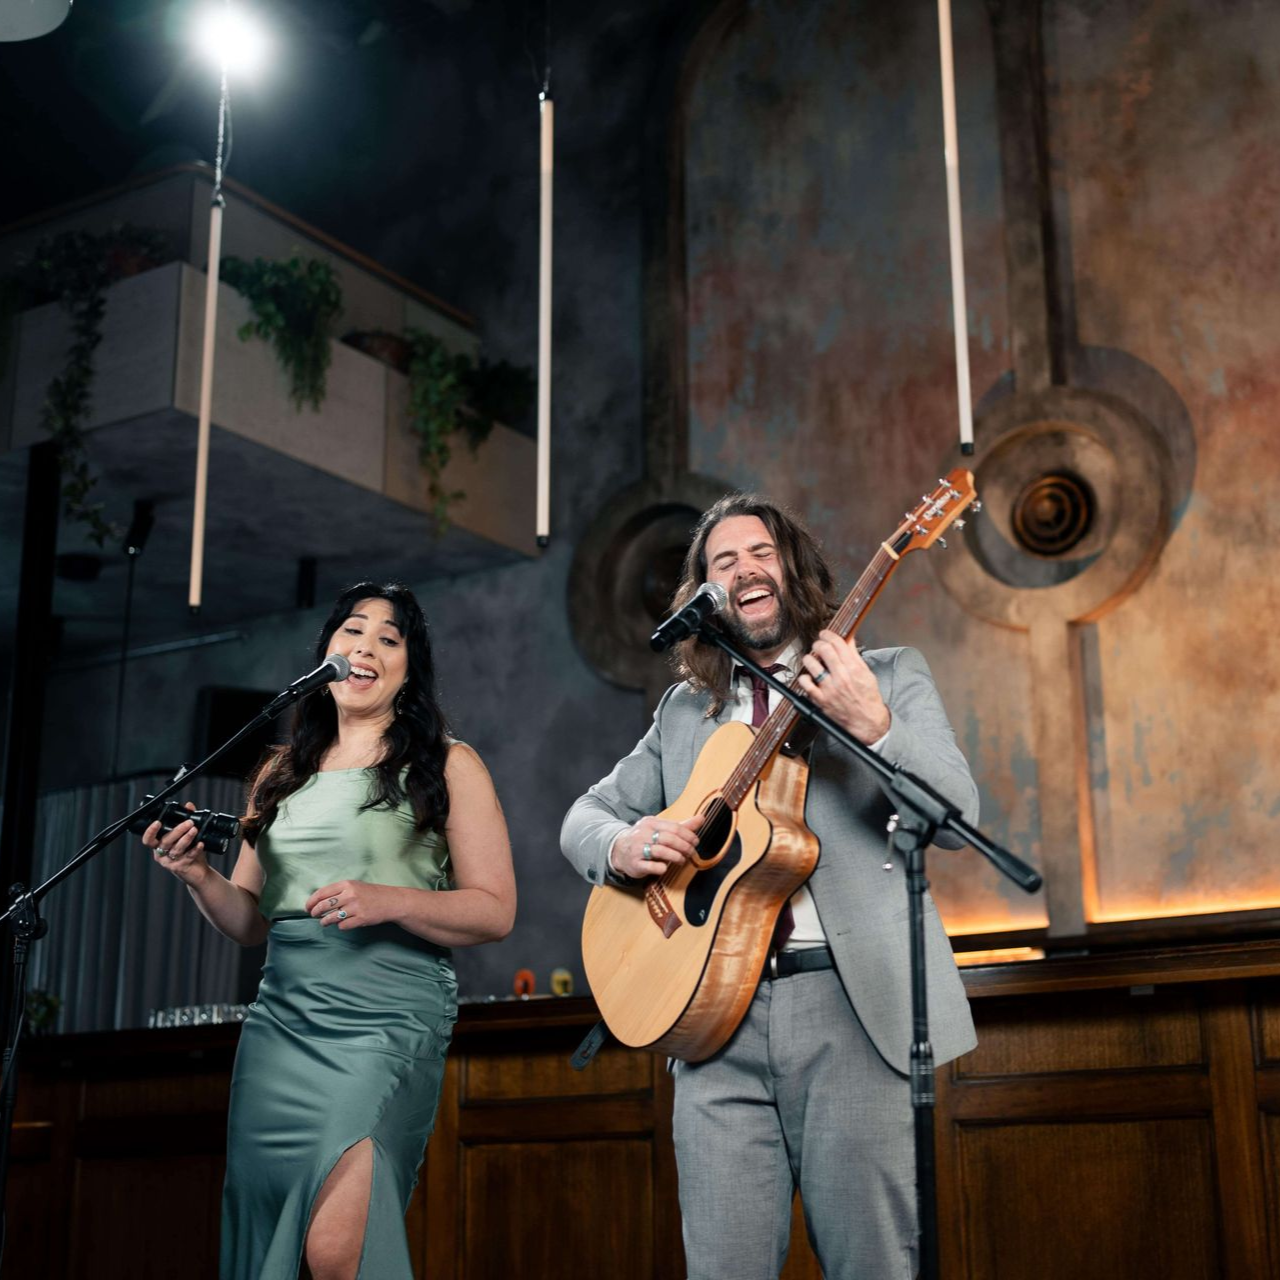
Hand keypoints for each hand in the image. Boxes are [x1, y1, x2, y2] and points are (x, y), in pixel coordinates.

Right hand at [146, 804, 208, 882]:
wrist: (198, 872)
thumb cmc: (189, 852)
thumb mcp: (186, 836)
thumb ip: (186, 821)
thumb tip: (189, 805)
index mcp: (158, 846)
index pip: (148, 840)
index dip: (150, 832)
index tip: (158, 822)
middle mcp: (161, 854)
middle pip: (165, 841)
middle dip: (177, 830)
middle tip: (189, 822)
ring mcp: (170, 862)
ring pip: (176, 849)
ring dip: (186, 838)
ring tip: (195, 830)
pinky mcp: (180, 868)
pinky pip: (188, 857)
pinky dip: (195, 849)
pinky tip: (201, 843)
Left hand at [305, 880, 403, 929]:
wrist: (390, 901)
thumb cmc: (370, 894)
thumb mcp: (354, 886)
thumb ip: (338, 891)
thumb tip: (318, 901)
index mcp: (346, 885)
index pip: (321, 893)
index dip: (311, 902)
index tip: (307, 907)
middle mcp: (350, 895)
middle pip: (323, 906)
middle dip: (315, 912)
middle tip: (314, 915)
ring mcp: (355, 907)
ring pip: (330, 918)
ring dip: (324, 921)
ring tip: (325, 922)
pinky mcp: (360, 919)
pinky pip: (342, 926)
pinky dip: (341, 926)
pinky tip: (344, 923)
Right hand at [611, 814, 703, 878]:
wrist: (619, 850)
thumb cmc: (645, 839)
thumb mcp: (661, 829)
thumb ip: (682, 826)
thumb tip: (702, 818)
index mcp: (650, 822)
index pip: (674, 827)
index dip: (688, 835)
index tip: (695, 842)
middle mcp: (642, 833)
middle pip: (669, 839)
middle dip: (684, 847)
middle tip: (691, 852)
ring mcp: (637, 848)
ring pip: (661, 851)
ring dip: (676, 857)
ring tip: (682, 860)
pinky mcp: (635, 863)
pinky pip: (652, 866)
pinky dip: (662, 868)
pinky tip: (665, 867)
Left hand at [795, 629, 891, 743]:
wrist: (867, 722)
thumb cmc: (868, 699)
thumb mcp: (866, 674)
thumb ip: (855, 656)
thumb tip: (848, 639)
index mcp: (855, 669)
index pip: (838, 643)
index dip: (829, 635)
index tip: (825, 634)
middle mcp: (841, 677)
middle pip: (823, 650)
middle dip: (819, 643)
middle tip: (819, 645)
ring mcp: (829, 688)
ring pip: (811, 663)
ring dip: (810, 658)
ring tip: (813, 660)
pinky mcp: (820, 699)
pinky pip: (805, 682)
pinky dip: (805, 677)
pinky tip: (809, 677)